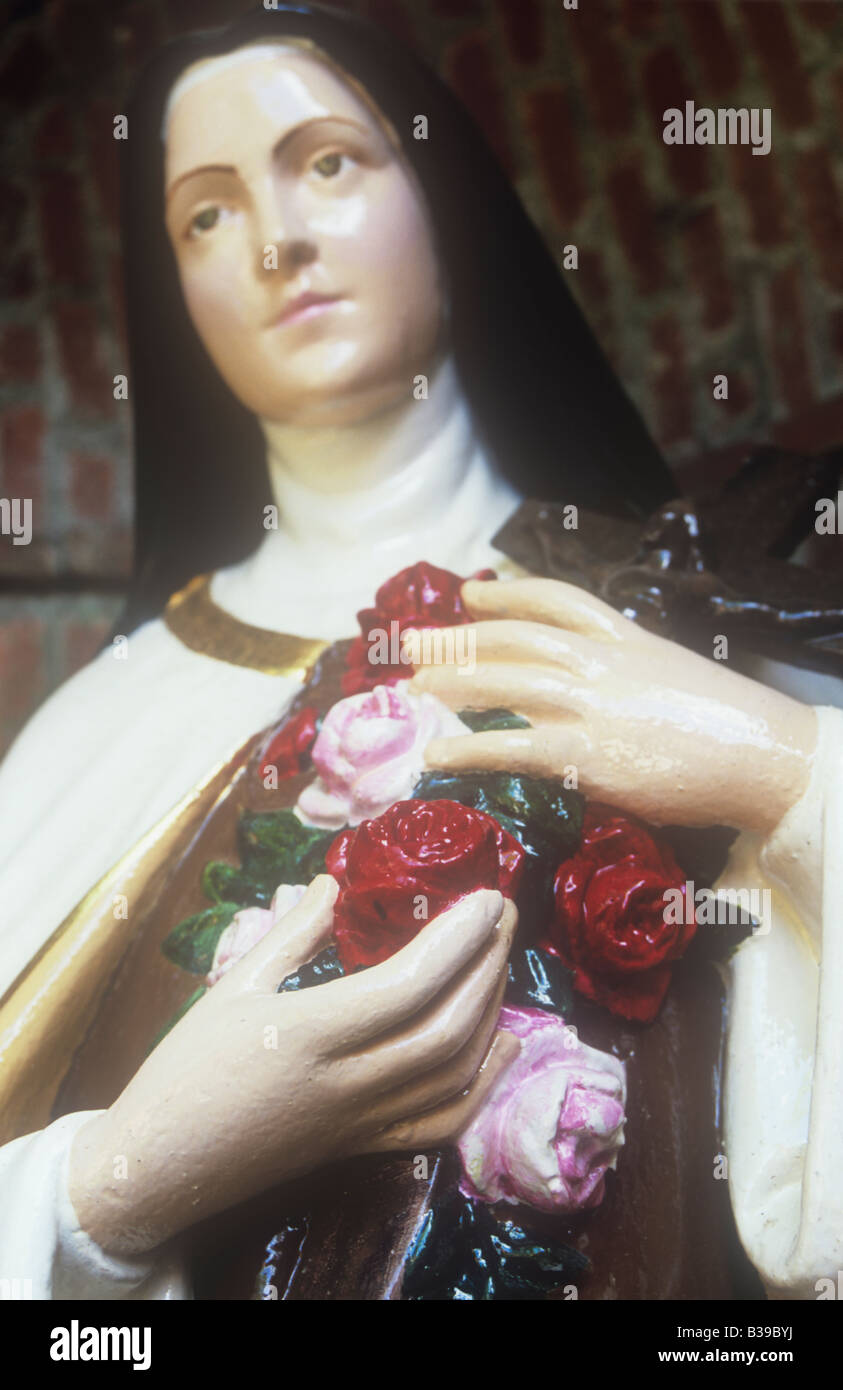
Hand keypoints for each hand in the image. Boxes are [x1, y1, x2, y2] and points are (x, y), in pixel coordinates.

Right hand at [69, 876, 517, 1255]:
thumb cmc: (186, 1069)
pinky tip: (506, 1044)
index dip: (460, 938)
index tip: (487, 896)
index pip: (409, 982)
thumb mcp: (232, 987)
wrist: (158, 1166)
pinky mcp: (366, 1148)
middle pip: (446, 1024)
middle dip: (489, 963)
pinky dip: (486, 1083)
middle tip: (505, 913)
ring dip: (492, 1011)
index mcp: (309, 1032)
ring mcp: (362, 1122)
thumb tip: (332, 882)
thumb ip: (291, 933)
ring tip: (500, 959)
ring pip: (454, 1072)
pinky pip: (443, 1123)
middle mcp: (346, 1081)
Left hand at [406, 577, 816, 833]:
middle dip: (457, 640)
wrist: (764, 754)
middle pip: (513, 639)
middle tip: (414, 645)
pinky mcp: (586, 755)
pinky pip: (509, 748)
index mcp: (625, 637)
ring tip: (413, 691)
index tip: (471, 592)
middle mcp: (599, 662)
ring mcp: (589, 705)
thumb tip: (586, 692)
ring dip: (450, 685)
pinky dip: (466, 751)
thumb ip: (625, 674)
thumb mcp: (671, 674)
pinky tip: (436, 757)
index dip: (508, 593)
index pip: (555, 599)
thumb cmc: (727, 723)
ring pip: (502, 683)